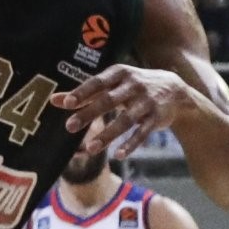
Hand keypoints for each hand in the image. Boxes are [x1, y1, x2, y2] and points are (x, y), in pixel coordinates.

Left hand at [56, 64, 185, 160]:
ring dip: (108, 134)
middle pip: (108, 100)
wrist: (175, 90)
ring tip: (91, 149)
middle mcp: (133, 86)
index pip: (97, 82)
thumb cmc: (133, 86)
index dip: (82, 92)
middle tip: (69, 127)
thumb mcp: (111, 84)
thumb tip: (54, 100)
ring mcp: (146, 102)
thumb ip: (85, 93)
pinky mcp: (156, 118)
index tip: (66, 104)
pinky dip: (130, 144)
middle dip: (89, 114)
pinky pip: (142, 133)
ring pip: (125, 120)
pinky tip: (118, 155)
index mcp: (119, 74)